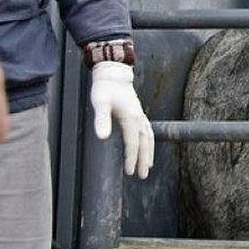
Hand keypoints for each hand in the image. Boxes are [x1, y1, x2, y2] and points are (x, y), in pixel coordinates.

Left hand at [90, 61, 153, 178]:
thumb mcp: (100, 103)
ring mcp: (140, 115)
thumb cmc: (105, 88)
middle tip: (142, 175)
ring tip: (148, 166)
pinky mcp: (138, 113)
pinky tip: (146, 147)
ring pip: (149, 137)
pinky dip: (149, 142)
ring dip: (149, 152)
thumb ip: (101, 120)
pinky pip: (147, 131)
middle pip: (145, 143)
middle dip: (144, 160)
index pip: (132, 143)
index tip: (129, 172)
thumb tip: (102, 138)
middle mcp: (138, 117)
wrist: (113, 73)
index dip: (131, 158)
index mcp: (130, 117)